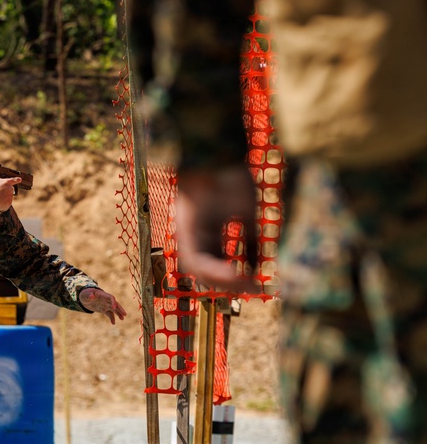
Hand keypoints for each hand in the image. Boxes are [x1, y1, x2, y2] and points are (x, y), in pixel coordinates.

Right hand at [0, 165, 18, 214]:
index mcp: (7, 182)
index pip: (14, 180)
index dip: (17, 180)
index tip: (20, 179)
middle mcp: (10, 189)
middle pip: (9, 191)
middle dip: (4, 193)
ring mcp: (10, 197)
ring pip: (7, 199)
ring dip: (3, 200)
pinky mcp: (8, 204)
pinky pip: (5, 206)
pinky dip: (1, 206)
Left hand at [79, 287, 127, 324]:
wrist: (85, 297)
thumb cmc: (86, 294)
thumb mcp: (86, 294)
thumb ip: (89, 295)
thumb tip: (91, 296)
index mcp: (103, 295)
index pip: (111, 297)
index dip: (113, 302)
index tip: (114, 308)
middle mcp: (106, 300)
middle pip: (115, 304)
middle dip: (120, 309)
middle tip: (125, 314)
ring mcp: (106, 305)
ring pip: (114, 309)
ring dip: (119, 314)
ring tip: (122, 319)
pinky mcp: (104, 310)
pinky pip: (109, 314)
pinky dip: (112, 318)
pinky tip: (113, 323)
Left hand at [175, 164, 259, 292]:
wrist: (218, 154)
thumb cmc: (233, 178)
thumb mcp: (249, 214)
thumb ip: (252, 241)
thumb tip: (260, 268)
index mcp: (209, 232)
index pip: (220, 263)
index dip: (238, 277)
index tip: (258, 286)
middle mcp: (195, 236)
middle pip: (207, 270)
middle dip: (228, 284)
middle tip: (252, 290)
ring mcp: (187, 234)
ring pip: (198, 269)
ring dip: (220, 281)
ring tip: (243, 285)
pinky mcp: (184, 230)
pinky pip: (194, 259)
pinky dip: (213, 270)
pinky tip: (233, 274)